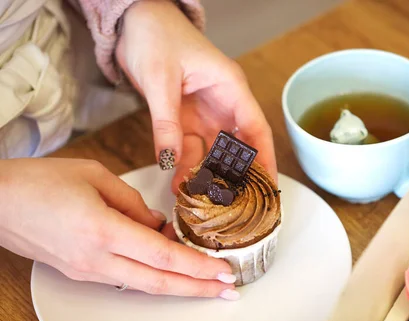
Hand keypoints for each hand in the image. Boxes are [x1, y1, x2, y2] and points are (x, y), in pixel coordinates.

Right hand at [0, 158, 238, 298]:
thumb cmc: (40, 182)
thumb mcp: (95, 176)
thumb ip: (134, 202)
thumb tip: (159, 225)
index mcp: (103, 230)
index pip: (163, 255)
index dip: (198, 266)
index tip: (224, 271)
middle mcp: (97, 259)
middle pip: (159, 281)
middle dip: (199, 288)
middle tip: (229, 291)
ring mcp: (88, 271)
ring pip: (145, 285)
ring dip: (180, 286)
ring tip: (209, 284)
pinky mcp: (82, 272)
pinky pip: (126, 278)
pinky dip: (154, 276)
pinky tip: (171, 269)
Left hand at [115, 0, 276, 193]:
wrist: (133, 20)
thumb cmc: (156, 35)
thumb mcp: (160, 80)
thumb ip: (166, 122)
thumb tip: (169, 161)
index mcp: (230, 87)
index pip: (256, 128)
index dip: (264, 159)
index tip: (267, 186)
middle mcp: (222, 102)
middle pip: (238, 146)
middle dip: (236, 175)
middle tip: (234, 203)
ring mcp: (204, 112)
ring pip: (213, 151)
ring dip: (206, 174)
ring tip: (200, 200)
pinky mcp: (185, 118)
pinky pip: (189, 147)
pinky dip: (184, 165)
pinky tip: (179, 183)